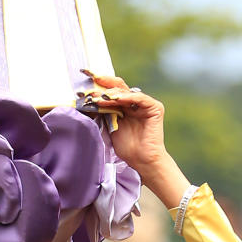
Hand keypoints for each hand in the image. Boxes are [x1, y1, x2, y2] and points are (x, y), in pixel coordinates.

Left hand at [92, 76, 190, 207]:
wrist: (141, 160)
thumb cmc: (127, 147)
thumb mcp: (109, 125)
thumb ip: (103, 111)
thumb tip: (87, 99)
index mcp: (124, 106)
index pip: (112, 91)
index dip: (100, 86)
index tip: (86, 82)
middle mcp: (135, 103)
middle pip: (119, 88)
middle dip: (105, 85)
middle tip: (92, 83)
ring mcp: (145, 104)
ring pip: (127, 92)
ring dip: (113, 93)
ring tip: (101, 96)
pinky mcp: (155, 108)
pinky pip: (139, 98)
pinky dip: (127, 97)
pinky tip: (116, 98)